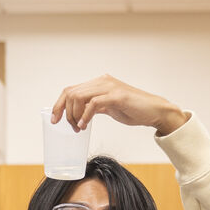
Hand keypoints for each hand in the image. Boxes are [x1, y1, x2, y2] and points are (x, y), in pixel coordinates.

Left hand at [51, 74, 188, 135]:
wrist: (154, 111)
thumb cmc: (133, 110)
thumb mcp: (110, 107)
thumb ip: (96, 106)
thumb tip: (81, 113)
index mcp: (99, 83)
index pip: (70, 90)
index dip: (59, 104)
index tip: (55, 120)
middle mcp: (102, 81)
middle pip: (70, 92)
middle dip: (64, 112)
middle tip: (70, 128)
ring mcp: (109, 87)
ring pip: (78, 97)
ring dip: (74, 115)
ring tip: (79, 128)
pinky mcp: (117, 96)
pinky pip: (93, 103)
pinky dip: (85, 116)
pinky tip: (84, 126)